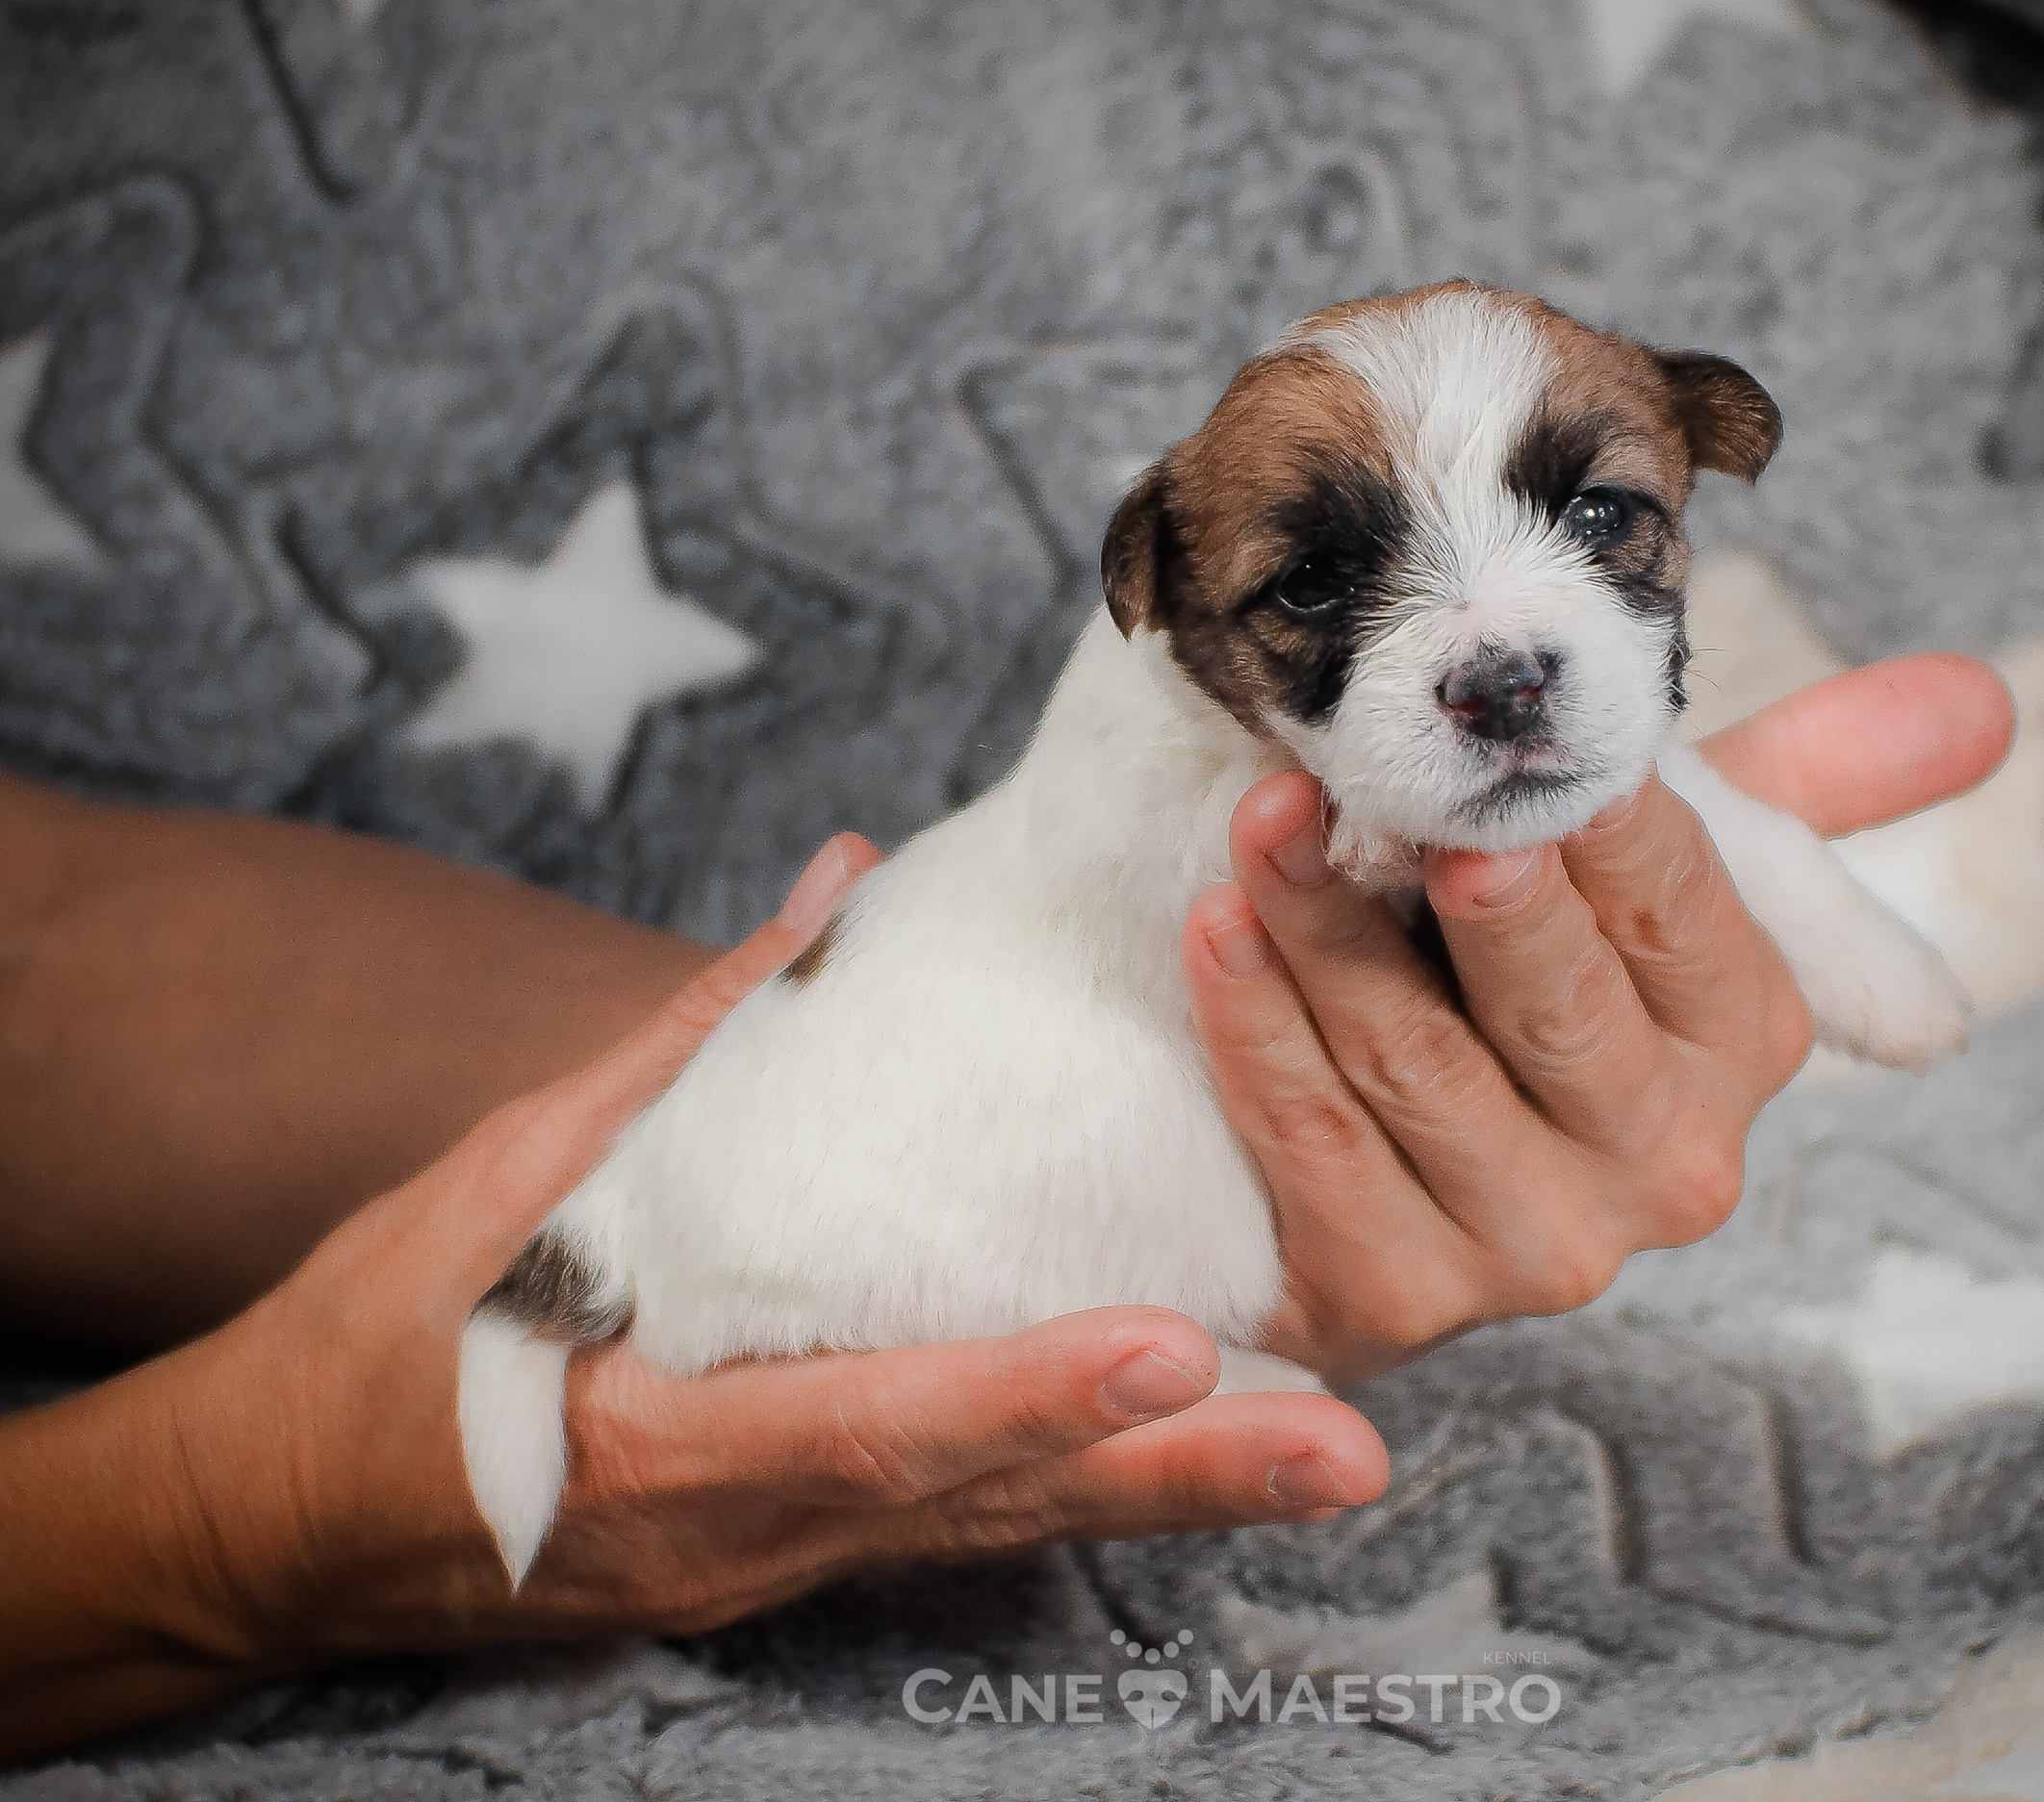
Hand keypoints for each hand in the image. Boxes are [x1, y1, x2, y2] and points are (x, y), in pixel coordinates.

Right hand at [0, 837, 1385, 1762]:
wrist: (285, 1521)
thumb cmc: (388, 1337)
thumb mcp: (512, 1174)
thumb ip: (688, 1040)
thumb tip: (836, 890)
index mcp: (662, 1435)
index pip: (875, 1420)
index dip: (1025, 1395)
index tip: (1171, 1350)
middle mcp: (748, 1528)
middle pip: (988, 1507)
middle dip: (1175, 1480)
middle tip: (1347, 1448)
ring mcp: (778, 1564)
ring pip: (1001, 1534)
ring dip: (1170, 1499)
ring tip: (1331, 1456)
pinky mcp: (795, 1560)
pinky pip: (964, 1528)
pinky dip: (1087, 1495)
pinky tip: (1204, 1456)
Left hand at [1183, 655, 2015, 1384]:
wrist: (1381, 1150)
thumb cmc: (1525, 971)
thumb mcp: (1665, 877)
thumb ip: (1805, 791)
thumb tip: (1992, 696)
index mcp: (1748, 1041)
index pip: (1685, 908)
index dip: (1602, 821)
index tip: (1531, 736)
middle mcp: (1670, 1166)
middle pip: (1558, 1000)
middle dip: (1467, 883)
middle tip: (1394, 787)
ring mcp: (1535, 1252)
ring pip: (1416, 1062)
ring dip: (1322, 929)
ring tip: (1260, 819)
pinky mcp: (1395, 1303)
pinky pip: (1314, 1144)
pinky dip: (1256, 1027)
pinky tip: (1214, 929)